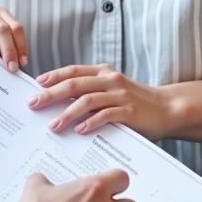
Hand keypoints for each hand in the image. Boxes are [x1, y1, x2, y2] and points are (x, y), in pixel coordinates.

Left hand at [28, 64, 174, 139]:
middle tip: (34, 104)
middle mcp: (110, 80)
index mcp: (103, 72)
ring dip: (67, 113)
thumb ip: (91, 90)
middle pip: (74, 84)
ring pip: (87, 100)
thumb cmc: (135, 101)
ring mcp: (120, 95)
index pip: (73, 71)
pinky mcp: (129, 111)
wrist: (167, 108)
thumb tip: (60, 99)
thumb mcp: (112, 89)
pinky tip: (79, 130)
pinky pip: (105, 115)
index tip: (36, 84)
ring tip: (53, 125)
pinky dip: (90, 123)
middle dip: (51, 94)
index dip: (53, 76)